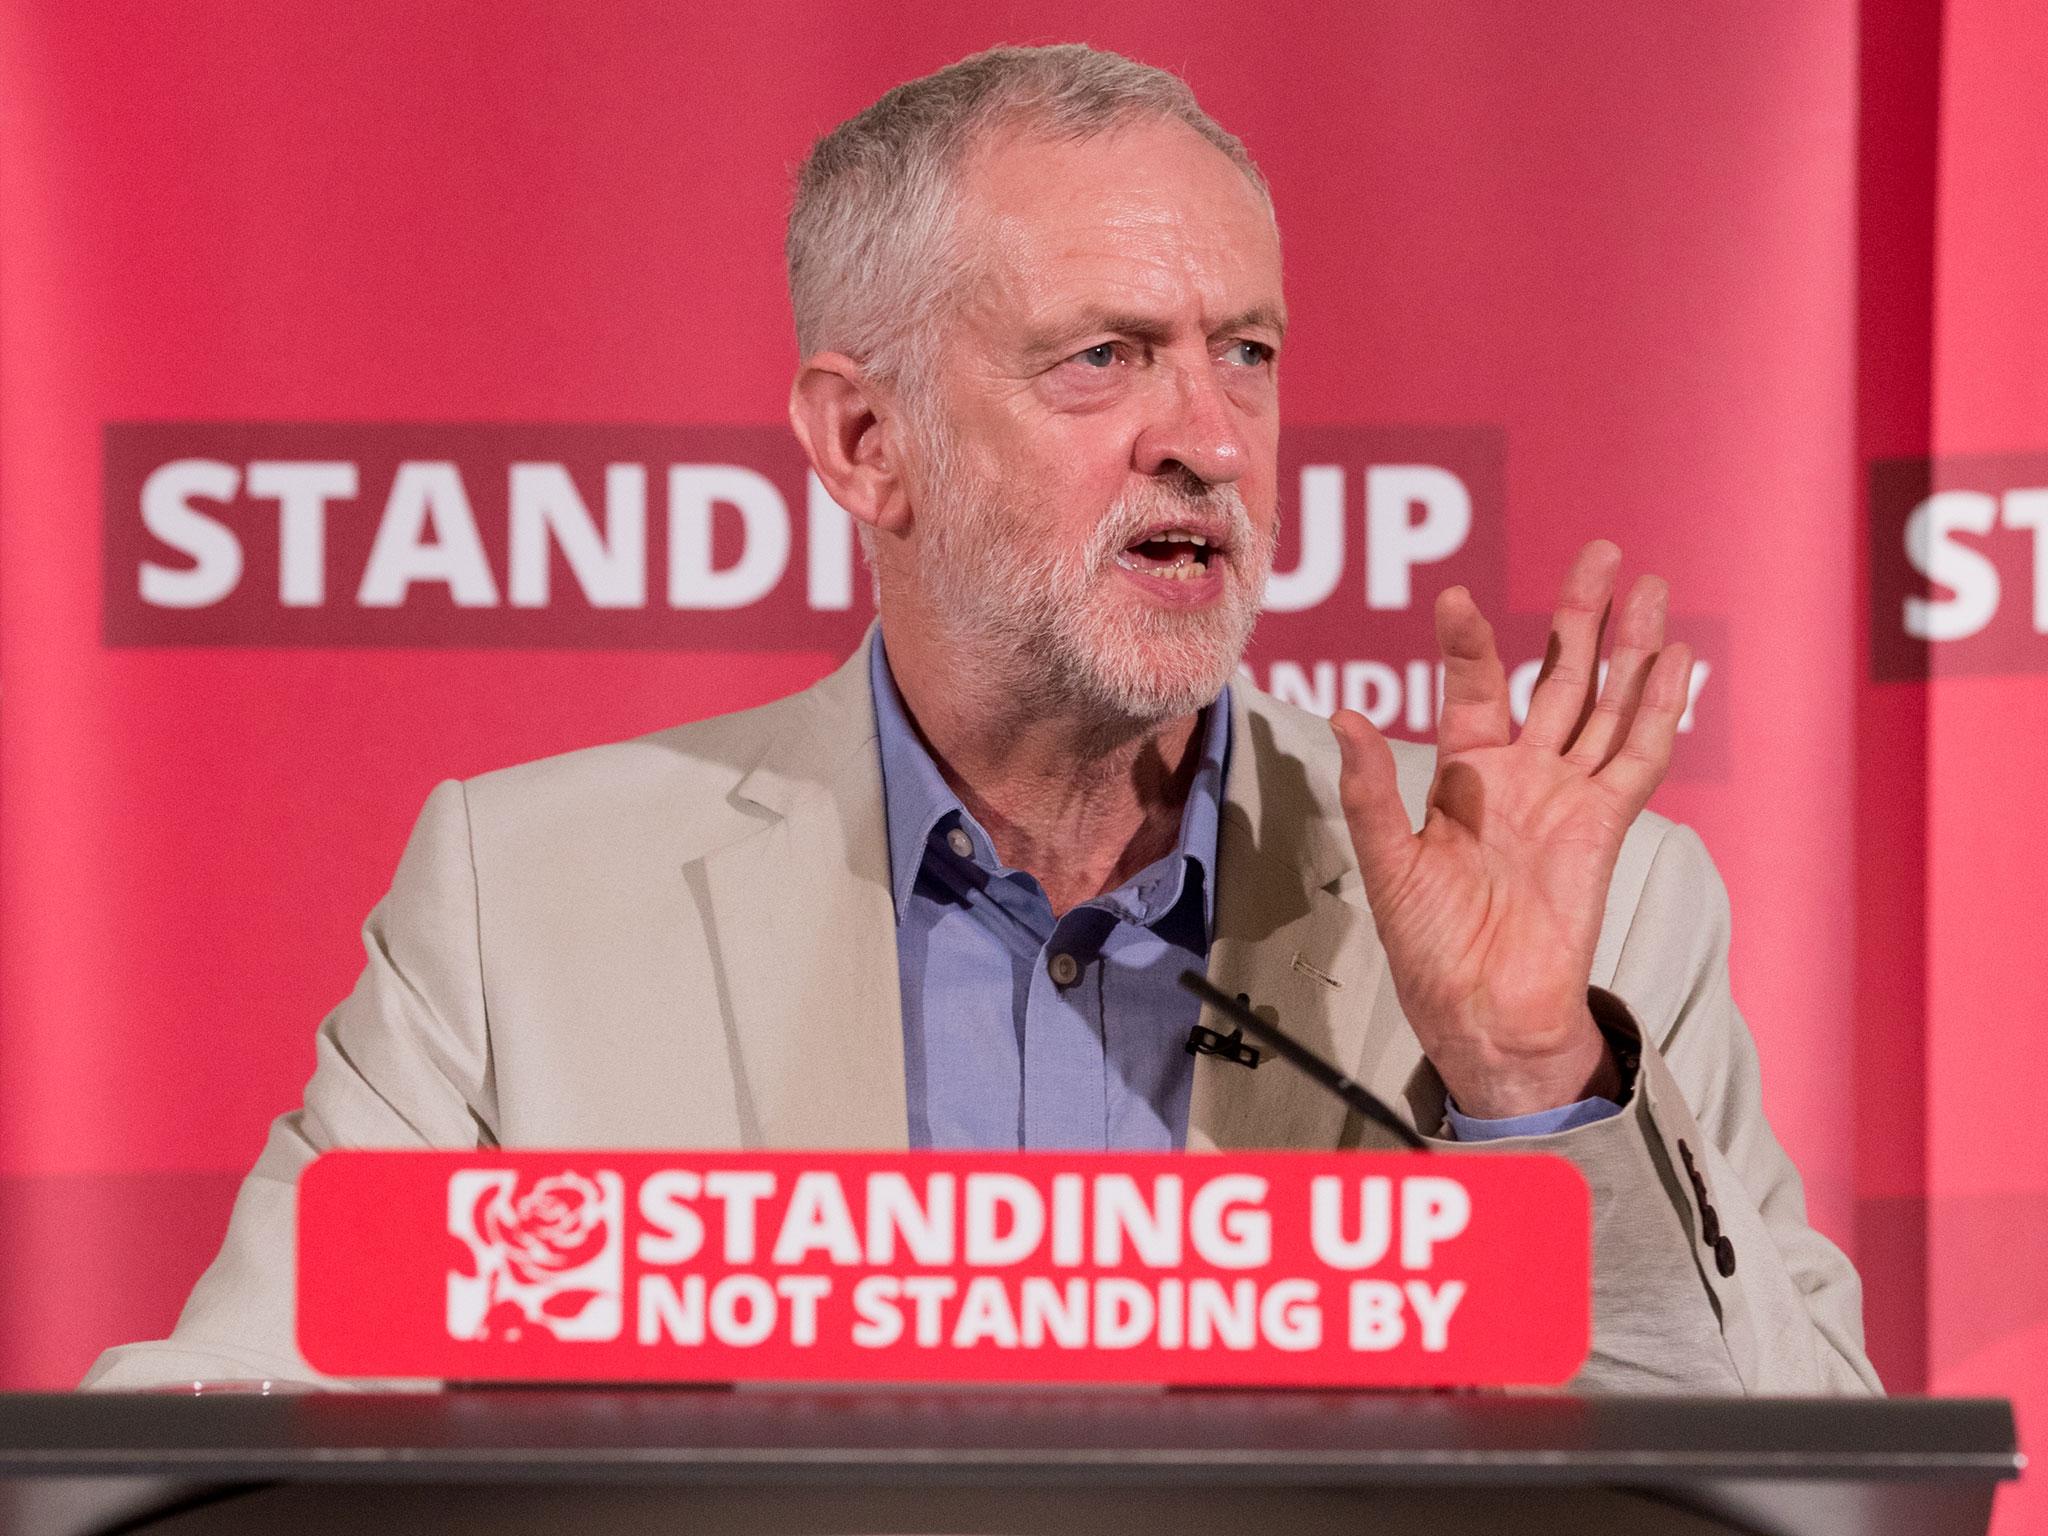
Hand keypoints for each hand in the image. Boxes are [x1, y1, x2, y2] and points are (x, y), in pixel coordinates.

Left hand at [1331, 540, 1694, 1118]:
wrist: (1481, 1010)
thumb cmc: (1427, 943)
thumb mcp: (1386, 861)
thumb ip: (1371, 790)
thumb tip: (1343, 717)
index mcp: (1464, 774)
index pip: (1475, 687)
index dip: (1468, 642)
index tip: (1457, 597)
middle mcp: (1522, 774)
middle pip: (1558, 677)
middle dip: (1579, 616)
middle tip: (1601, 551)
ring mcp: (1568, 796)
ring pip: (1607, 706)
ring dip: (1632, 648)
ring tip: (1651, 587)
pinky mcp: (1603, 827)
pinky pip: (1638, 758)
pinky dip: (1659, 710)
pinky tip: (1676, 661)